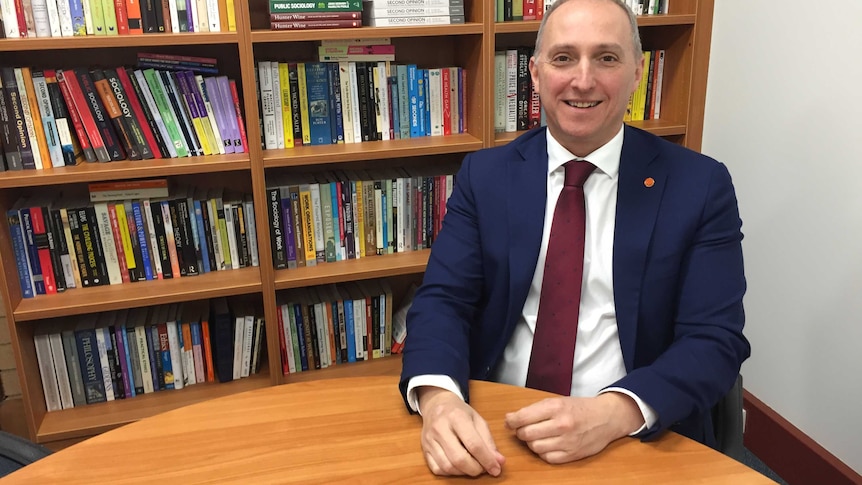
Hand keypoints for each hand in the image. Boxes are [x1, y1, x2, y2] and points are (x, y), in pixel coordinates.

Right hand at [416, 386, 505, 476]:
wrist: (437, 404)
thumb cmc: (459, 412)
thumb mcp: (478, 420)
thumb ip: (488, 441)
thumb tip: (498, 461)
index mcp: (456, 416)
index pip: (473, 444)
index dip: (487, 460)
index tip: (496, 469)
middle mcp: (440, 428)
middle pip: (459, 458)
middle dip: (475, 469)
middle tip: (484, 468)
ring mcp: (429, 439)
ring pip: (447, 466)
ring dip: (464, 472)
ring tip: (472, 466)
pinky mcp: (424, 449)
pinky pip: (437, 469)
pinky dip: (451, 473)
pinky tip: (458, 466)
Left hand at [504, 392, 642, 463]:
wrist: (606, 418)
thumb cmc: (580, 408)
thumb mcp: (558, 401)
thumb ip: (535, 409)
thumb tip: (511, 419)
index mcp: (555, 407)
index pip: (523, 417)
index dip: (511, 421)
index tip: (510, 421)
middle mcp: (561, 424)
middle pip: (526, 434)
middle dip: (521, 432)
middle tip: (524, 428)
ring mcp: (567, 441)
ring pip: (535, 447)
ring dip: (531, 443)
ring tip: (537, 436)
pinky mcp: (571, 454)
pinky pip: (547, 458)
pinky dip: (543, 452)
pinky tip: (547, 444)